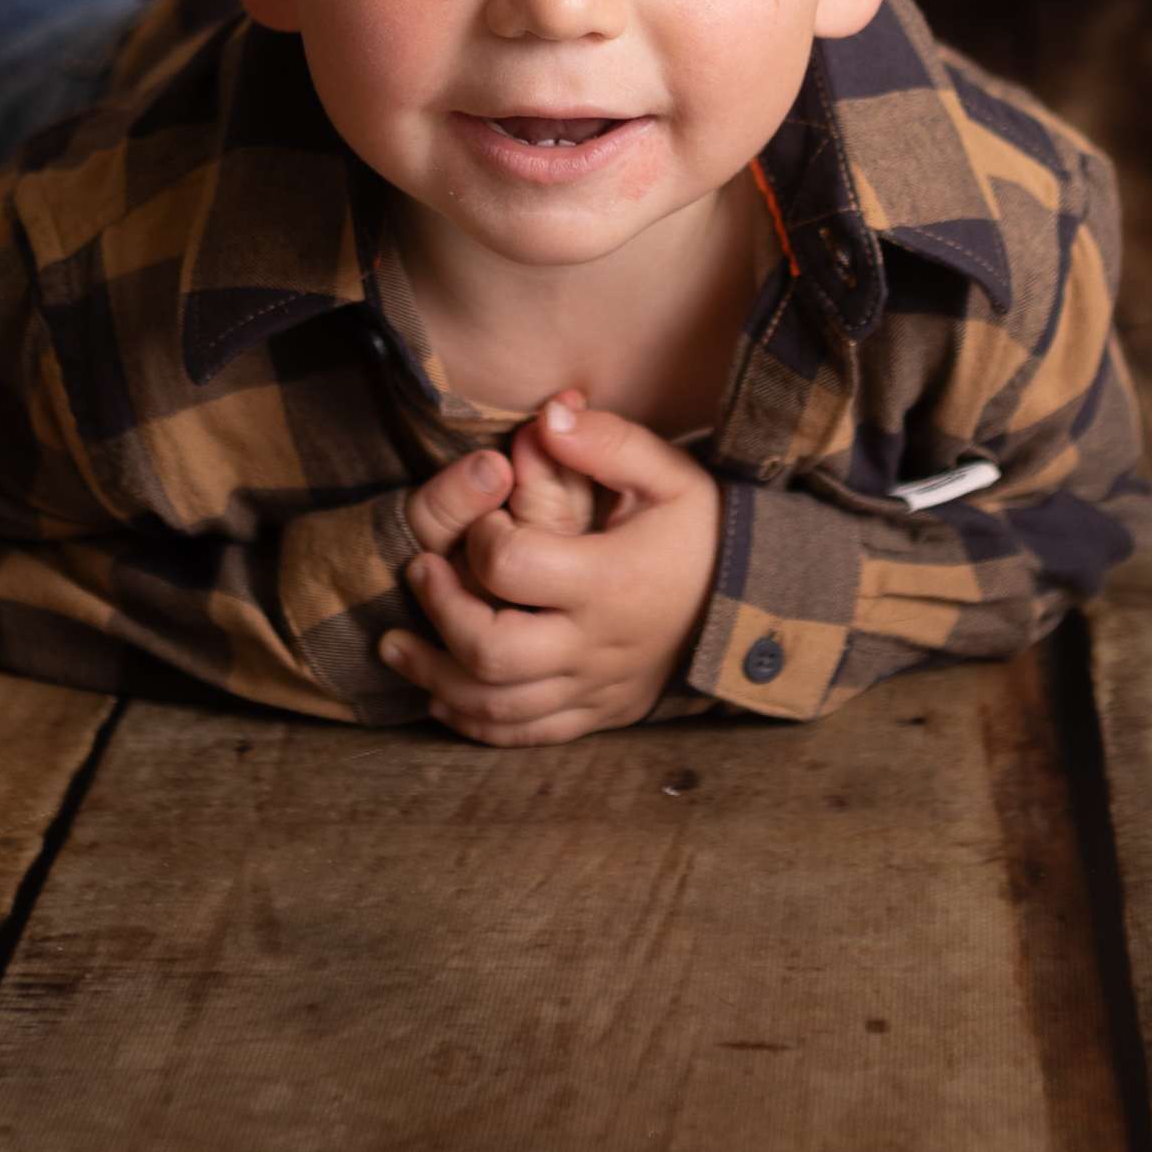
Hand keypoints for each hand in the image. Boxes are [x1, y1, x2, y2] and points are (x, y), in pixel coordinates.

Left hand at [384, 398, 720, 746]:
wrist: (754, 605)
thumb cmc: (703, 532)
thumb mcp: (671, 474)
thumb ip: (607, 442)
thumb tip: (547, 415)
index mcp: (609, 580)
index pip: (512, 566)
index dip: (479, 540)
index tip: (484, 522)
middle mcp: (597, 645)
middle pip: (489, 652)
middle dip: (439, 613)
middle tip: (421, 574)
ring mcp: (595, 689)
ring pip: (495, 707)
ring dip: (434, 677)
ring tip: (397, 645)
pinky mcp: (598, 715)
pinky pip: (524, 735)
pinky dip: (473, 722)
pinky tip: (440, 695)